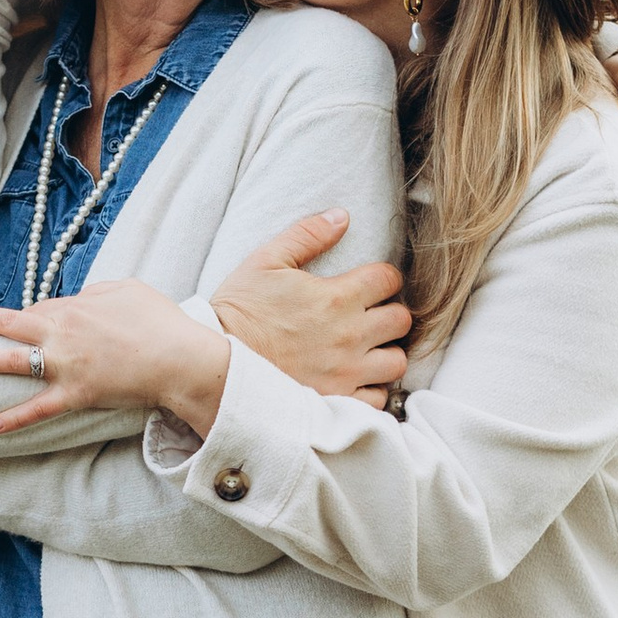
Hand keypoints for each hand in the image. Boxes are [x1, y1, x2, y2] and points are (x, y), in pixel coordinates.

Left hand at [0, 275, 227, 435]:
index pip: (34, 310)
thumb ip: (96, 292)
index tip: (21, 327)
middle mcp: (61, 332)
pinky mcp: (77, 394)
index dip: (25, 319)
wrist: (181, 358)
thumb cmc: (159, 321)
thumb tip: (80, 298)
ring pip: (12, 360)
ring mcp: (66, 364)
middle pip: (6, 323)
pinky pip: (39, 407)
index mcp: (72, 306)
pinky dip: (14, 417)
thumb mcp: (126, 290)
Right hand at [211, 213, 410, 397]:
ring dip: (386, 353)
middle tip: (370, 316)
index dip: (383, 278)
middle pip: (401, 321)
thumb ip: (307, 235)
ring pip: (396, 362)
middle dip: (390, 313)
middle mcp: (349, 335)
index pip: (389, 280)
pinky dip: (372, 389)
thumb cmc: (238, 310)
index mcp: (337, 297)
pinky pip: (377, 398)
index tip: (371, 284)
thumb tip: (342, 216)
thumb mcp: (266, 261)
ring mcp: (345, 371)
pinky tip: (354, 378)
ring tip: (367, 350)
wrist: (216, 360)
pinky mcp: (337, 400)